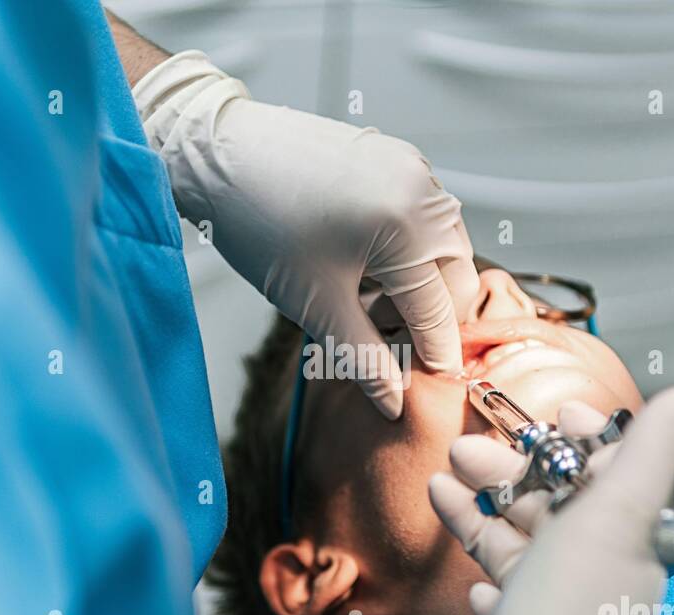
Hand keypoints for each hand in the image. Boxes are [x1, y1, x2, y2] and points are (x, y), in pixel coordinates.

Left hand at [132, 52, 477, 418]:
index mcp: (411, 227)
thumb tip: (393, 402)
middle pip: (455, 276)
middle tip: (387, 340)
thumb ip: (363, 356)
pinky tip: (366, 266)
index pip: (441, 310)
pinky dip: (408, 249)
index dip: (434, 354)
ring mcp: (412, 169)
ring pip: (442, 246)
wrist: (217, 154)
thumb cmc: (261, 225)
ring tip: (368, 304)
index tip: (427, 384)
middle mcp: (424, 192)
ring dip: (420, 284)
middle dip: (429, 316)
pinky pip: (422, 215)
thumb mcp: (316, 303)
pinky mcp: (395, 157)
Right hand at [428, 387, 673, 614]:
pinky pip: (500, 586)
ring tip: (445, 482)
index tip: (552, 413)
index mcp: (628, 541)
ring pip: (522, 541)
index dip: (579, 441)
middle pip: (556, 503)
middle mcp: (597, 574)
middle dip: (513, 468)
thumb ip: (648, 456)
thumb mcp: (614, 519)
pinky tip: (468, 560)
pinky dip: (480, 560)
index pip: (610, 475)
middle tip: (468, 447)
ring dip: (485, 506)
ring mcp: (555, 608)